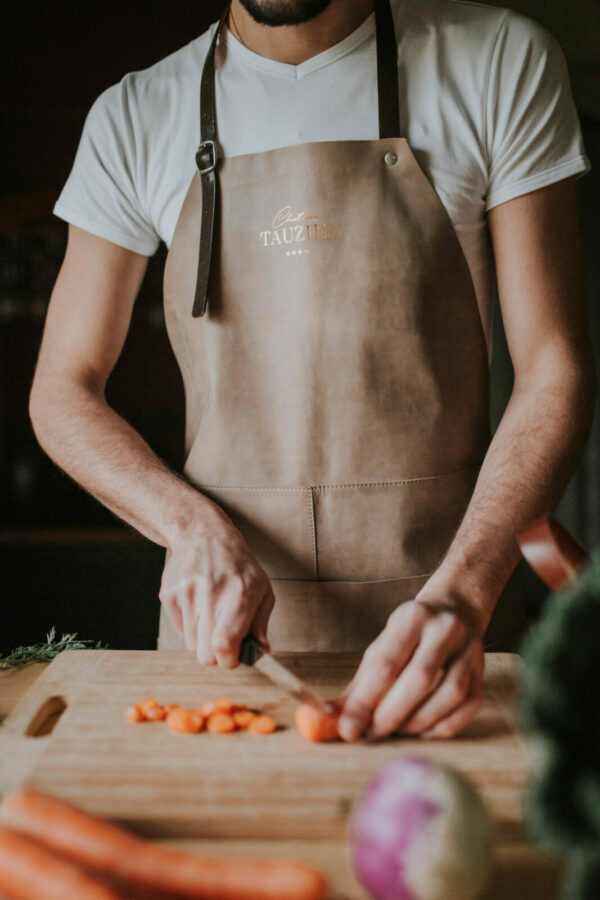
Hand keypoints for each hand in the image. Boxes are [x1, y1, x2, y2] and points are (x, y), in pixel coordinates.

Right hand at [159, 510, 274, 667]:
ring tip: (212, 612)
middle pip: (205, 655)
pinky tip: (199, 604)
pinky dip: (191, 626)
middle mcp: (211, 593)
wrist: (204, 535)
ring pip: (192, 645)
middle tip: (225, 638)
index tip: (234, 656)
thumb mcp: (262, 589)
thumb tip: (259, 651)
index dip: (229, 660)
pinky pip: (180, 632)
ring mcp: (186, 594)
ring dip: (204, 638)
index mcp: (240, 594)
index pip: (224, 644)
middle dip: (216, 654)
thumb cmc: (239, 566)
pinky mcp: (169, 595)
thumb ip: (261, 623)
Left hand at [337, 583, 486, 740]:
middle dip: (392, 714)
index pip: (386, 662)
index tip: (348, 729)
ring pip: (450, 694)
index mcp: (411, 618)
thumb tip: (332, 718)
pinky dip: (444, 725)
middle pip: (420, 678)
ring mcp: (470, 650)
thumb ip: (360, 683)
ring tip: (396, 731)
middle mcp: (445, 629)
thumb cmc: (410, 633)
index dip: (365, 700)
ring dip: (418, 722)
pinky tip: (423, 730)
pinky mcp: (483, 671)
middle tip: (371, 735)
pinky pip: (469, 706)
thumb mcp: (382, 644)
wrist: (455, 608)